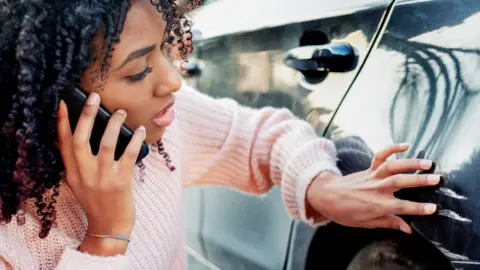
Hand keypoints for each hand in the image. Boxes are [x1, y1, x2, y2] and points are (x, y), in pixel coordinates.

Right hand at [56, 92, 144, 254]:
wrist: (109, 229)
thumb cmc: (96, 202)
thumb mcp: (79, 183)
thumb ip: (79, 163)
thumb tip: (84, 135)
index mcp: (72, 173)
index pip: (63, 143)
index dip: (62, 122)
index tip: (64, 103)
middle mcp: (84, 175)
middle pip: (81, 139)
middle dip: (86, 115)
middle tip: (95, 96)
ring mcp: (103, 179)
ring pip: (107, 144)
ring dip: (114, 124)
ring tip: (121, 112)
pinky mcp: (121, 183)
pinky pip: (129, 156)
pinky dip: (135, 140)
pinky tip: (140, 131)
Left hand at [306, 143, 439, 233]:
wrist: (325, 196)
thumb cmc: (345, 212)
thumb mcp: (365, 223)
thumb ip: (388, 223)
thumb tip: (408, 228)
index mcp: (377, 205)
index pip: (401, 207)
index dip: (418, 208)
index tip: (433, 208)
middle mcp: (376, 189)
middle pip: (400, 183)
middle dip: (419, 181)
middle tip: (437, 180)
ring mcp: (373, 176)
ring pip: (393, 167)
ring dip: (410, 164)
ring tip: (428, 163)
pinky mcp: (369, 169)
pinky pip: (380, 156)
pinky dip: (391, 148)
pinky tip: (405, 145)